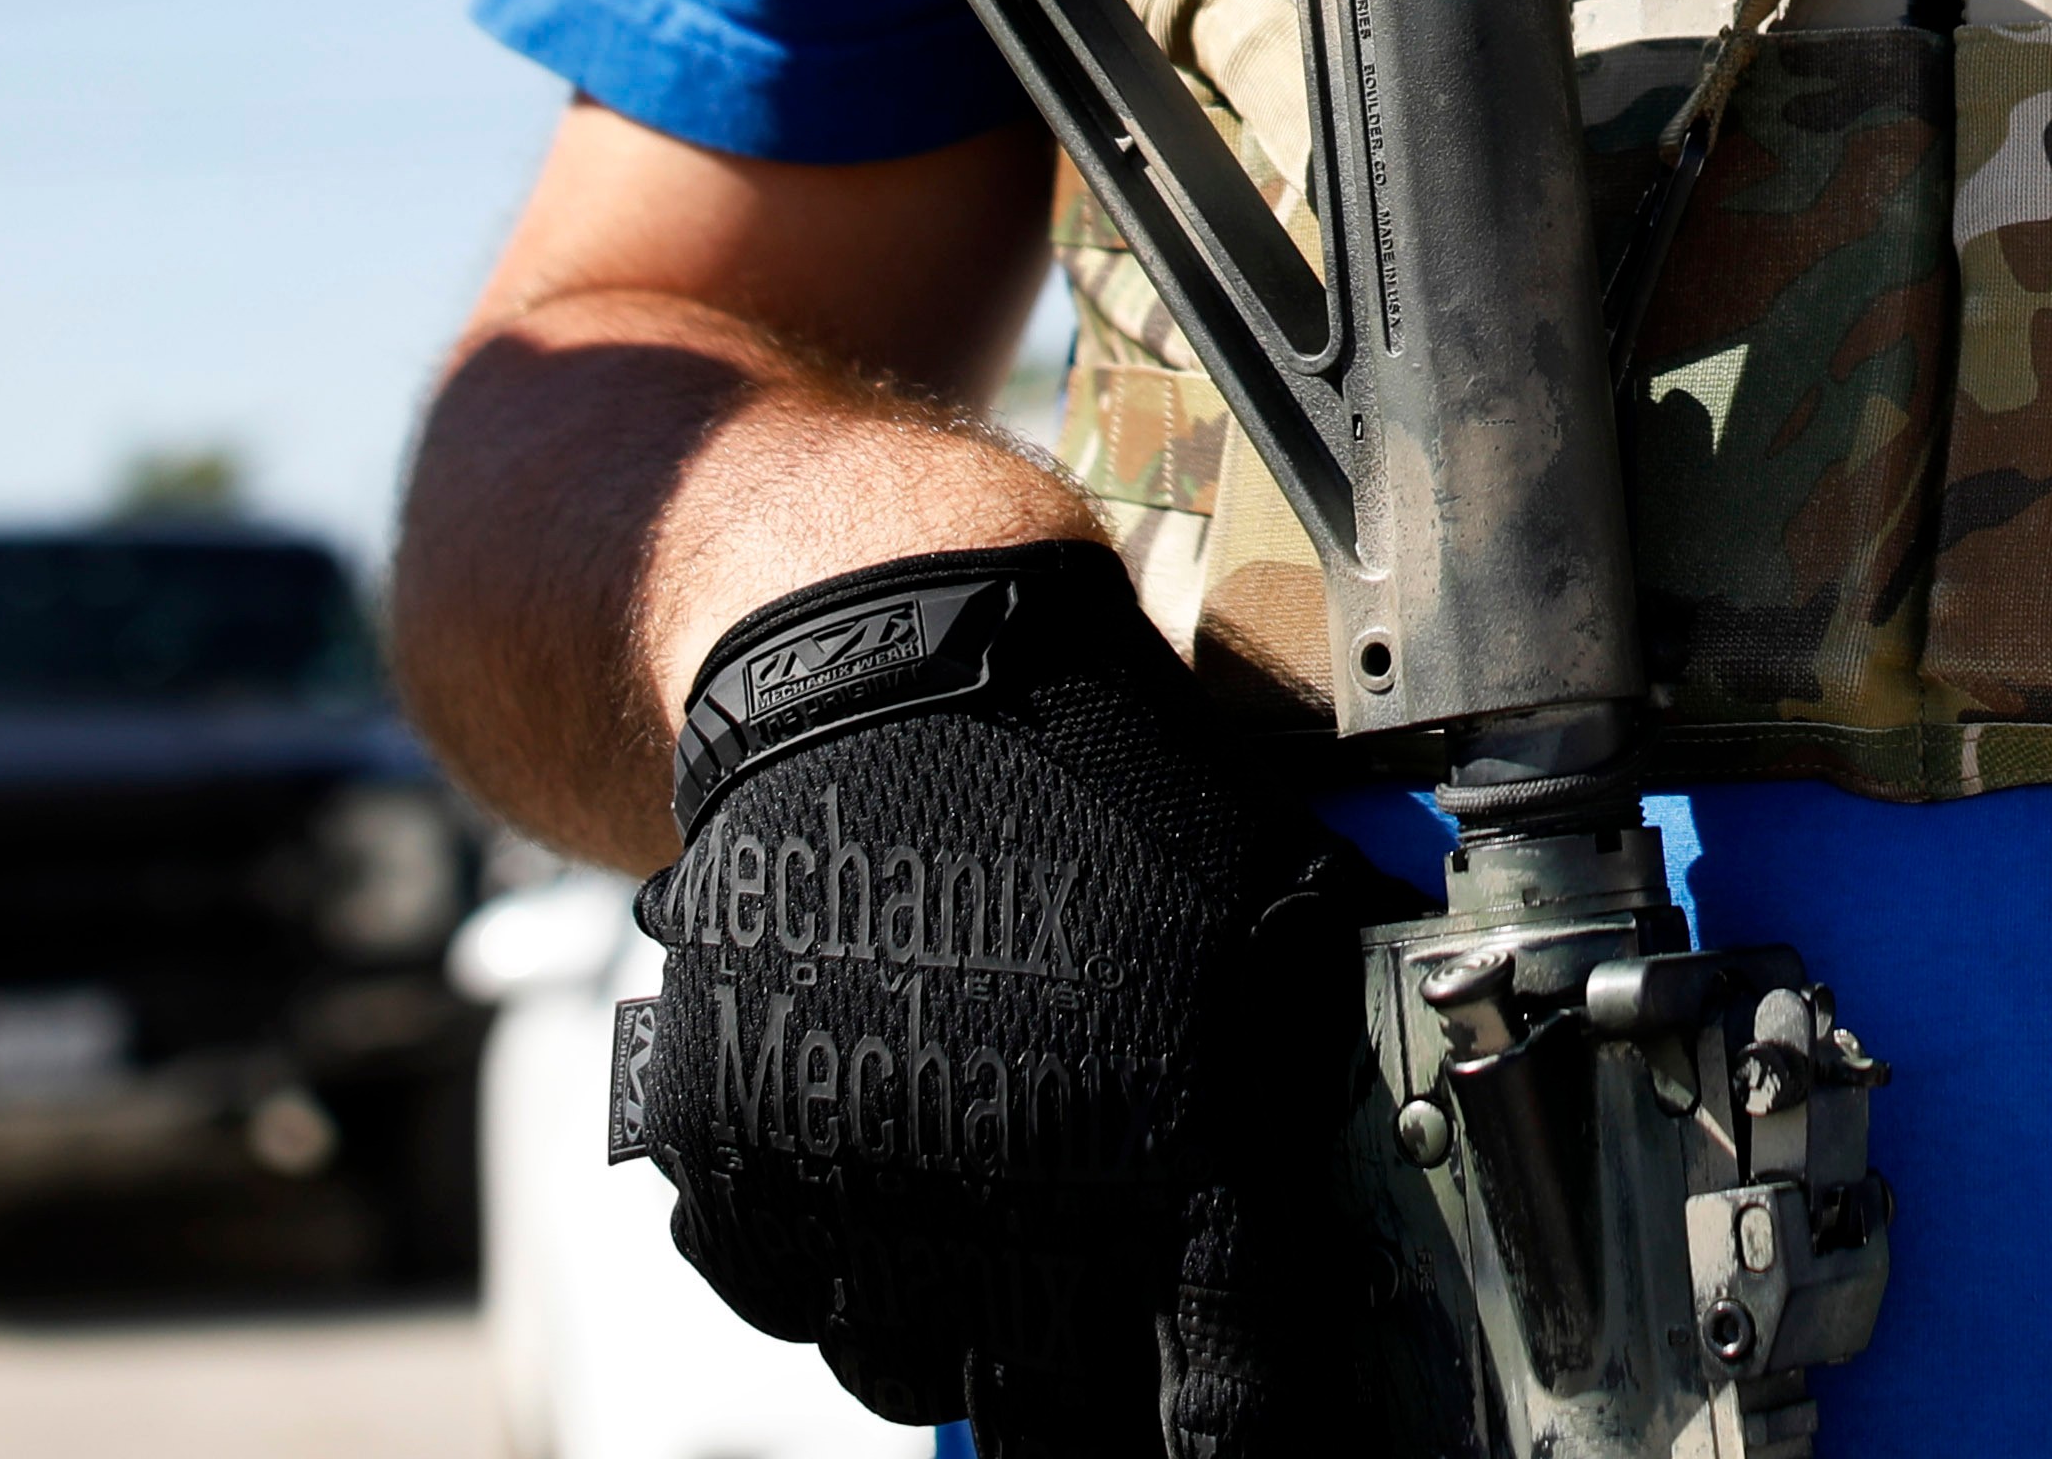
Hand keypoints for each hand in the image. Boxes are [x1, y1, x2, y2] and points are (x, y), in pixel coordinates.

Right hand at [619, 542, 1403, 1456]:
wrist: (876, 671)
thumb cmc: (1094, 784)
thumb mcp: (1264, 912)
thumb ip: (1290, 1103)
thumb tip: (1316, 1274)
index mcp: (1175, 1150)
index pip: (1232, 1417)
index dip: (1243, 1450)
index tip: (1238, 1445)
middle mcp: (1014, 1201)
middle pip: (1060, 1428)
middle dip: (1091, 1395)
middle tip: (1100, 1314)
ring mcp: (860, 1191)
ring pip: (914, 1373)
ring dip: (958, 1318)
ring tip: (984, 1173)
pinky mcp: (735, 1163)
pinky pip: (790, 1299)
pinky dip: (831, 1251)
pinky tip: (876, 1135)